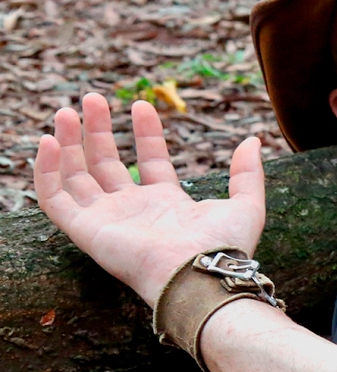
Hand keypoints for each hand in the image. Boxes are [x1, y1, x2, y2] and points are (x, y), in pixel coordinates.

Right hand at [33, 93, 265, 307]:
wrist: (197, 273)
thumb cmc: (222, 246)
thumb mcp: (246, 204)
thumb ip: (248, 173)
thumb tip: (253, 140)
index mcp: (168, 204)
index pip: (150, 161)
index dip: (145, 133)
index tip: (141, 105)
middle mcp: (134, 211)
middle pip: (107, 164)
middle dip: (99, 131)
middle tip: (92, 97)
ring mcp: (108, 220)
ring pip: (77, 176)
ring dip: (68, 144)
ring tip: (66, 111)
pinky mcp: (86, 230)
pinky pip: (54, 198)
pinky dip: (47, 171)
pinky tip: (49, 141)